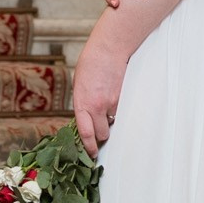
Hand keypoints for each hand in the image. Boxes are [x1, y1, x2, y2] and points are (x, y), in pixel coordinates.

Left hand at [72, 16, 129, 153]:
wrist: (108, 49)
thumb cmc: (91, 64)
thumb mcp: (79, 85)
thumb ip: (82, 103)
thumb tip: (85, 118)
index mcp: (81, 103)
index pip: (85, 133)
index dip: (89, 147)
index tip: (92, 153)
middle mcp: (97, 106)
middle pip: (101, 134)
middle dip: (101, 135)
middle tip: (101, 129)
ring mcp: (112, 103)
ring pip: (113, 123)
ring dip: (111, 121)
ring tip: (108, 107)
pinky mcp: (124, 98)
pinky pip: (122, 111)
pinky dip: (119, 110)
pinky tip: (115, 97)